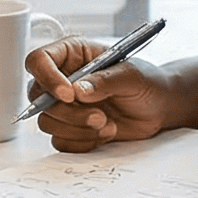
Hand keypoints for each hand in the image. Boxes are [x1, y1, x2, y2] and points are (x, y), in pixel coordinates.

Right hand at [27, 37, 184, 148]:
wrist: (159, 108)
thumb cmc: (147, 82)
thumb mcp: (132, 75)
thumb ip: (105, 80)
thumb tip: (78, 90)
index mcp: (71, 55)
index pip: (38, 61)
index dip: (47, 78)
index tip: (69, 95)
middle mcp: (62, 79)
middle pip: (38, 97)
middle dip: (69, 112)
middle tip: (99, 117)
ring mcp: (65, 106)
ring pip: (47, 121)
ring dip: (77, 128)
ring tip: (107, 124)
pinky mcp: (70, 128)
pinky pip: (60, 140)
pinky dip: (82, 141)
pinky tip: (105, 133)